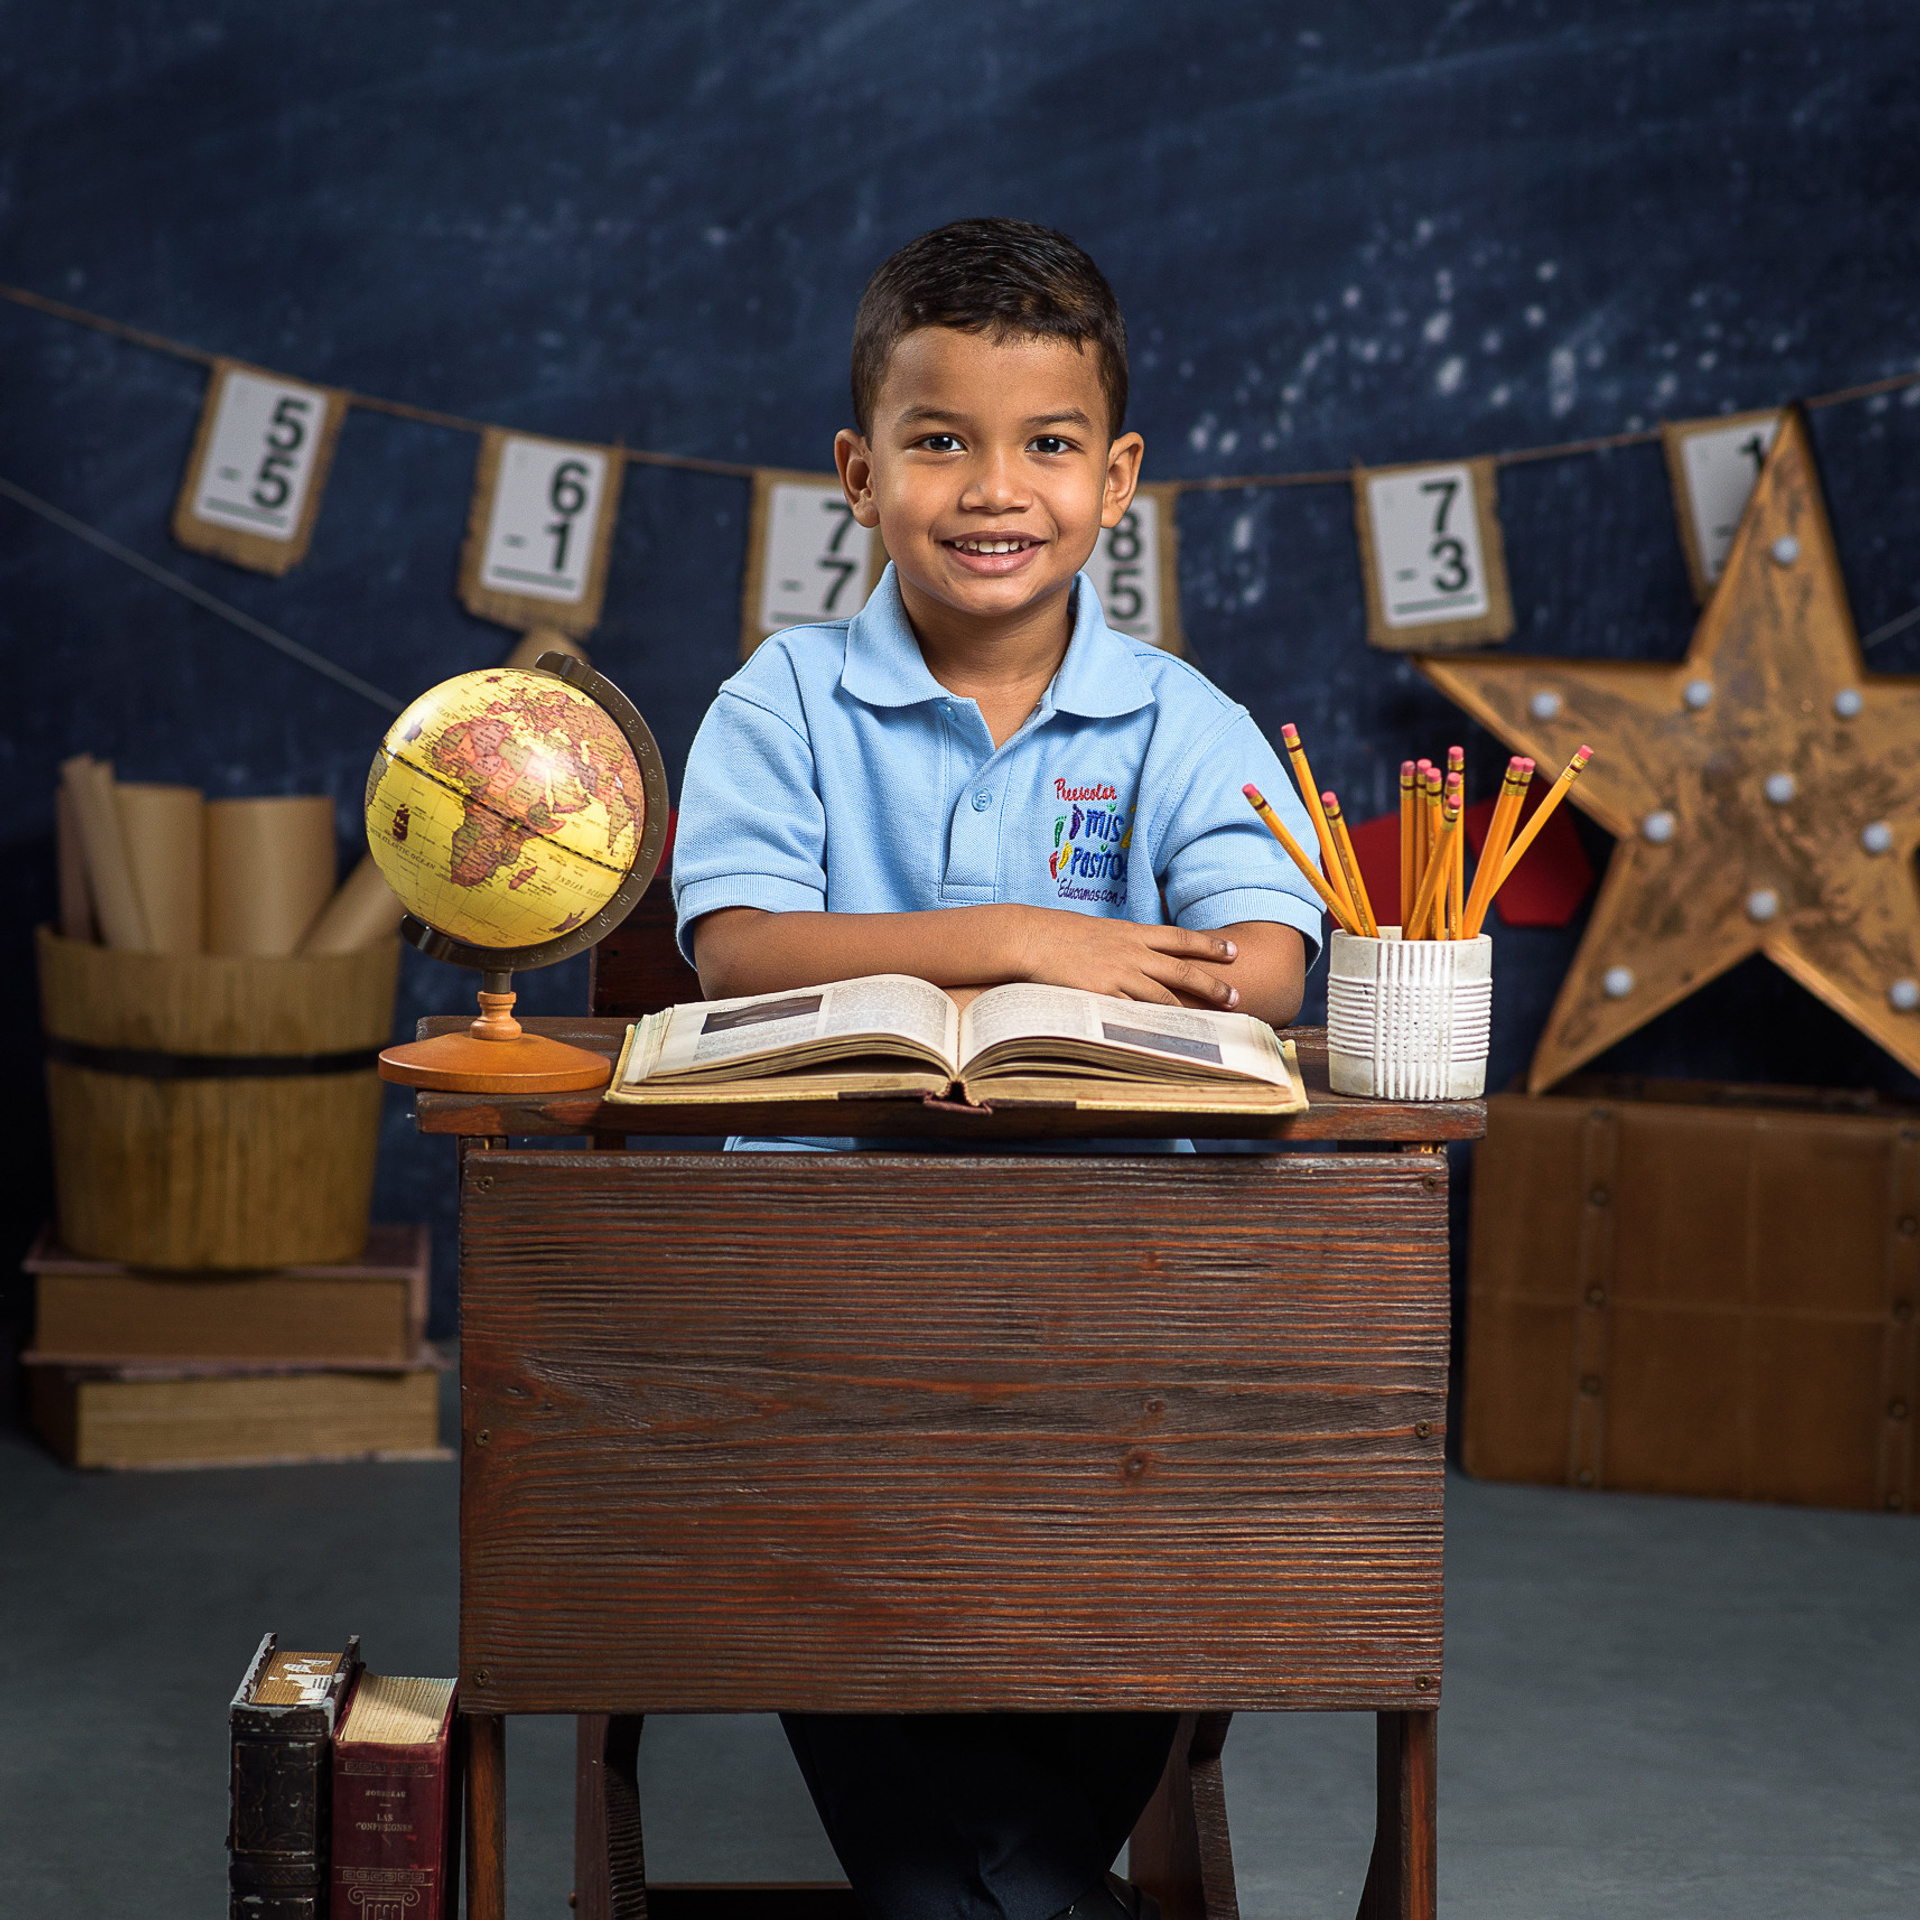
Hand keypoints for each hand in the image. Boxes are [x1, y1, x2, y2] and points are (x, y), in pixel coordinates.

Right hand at [1012, 906, 1239, 1007]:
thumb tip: (1135, 951)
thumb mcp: (1097, 929)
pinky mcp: (1103, 994)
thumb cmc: (1057, 933)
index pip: (1180, 938)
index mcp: (1132, 932)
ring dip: (1190, 1012)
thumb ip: (1121, 941)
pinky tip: (1168, 1037)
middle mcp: (1132, 952)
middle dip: (1213, 984)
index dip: (1209, 945)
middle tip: (1237, 997)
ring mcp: (1119, 974)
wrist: (1031, 937)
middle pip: (1182, 970)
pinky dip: (1153, 1026)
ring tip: (1209, 1025)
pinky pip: (1134, 1015)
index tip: (1234, 951)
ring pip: (1164, 997)